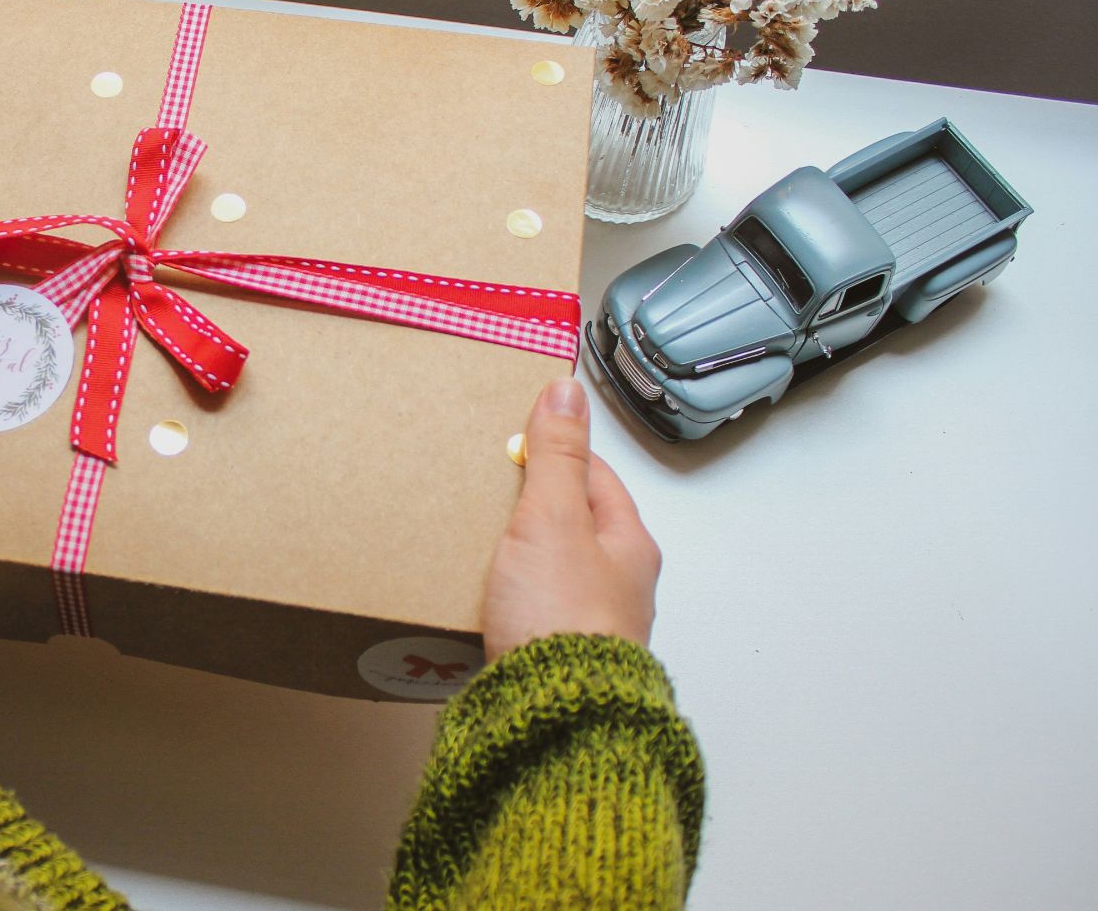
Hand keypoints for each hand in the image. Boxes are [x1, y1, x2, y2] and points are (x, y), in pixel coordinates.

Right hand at [482, 377, 660, 661]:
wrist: (557, 717)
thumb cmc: (563, 619)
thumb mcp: (553, 519)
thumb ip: (556, 457)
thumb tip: (568, 391)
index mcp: (630, 546)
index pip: (597, 479)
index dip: (558, 455)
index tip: (520, 442)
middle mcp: (620, 588)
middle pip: (576, 529)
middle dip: (535, 509)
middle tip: (490, 493)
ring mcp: (591, 627)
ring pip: (555, 575)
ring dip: (521, 560)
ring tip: (478, 548)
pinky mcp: (561, 662)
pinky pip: (534, 615)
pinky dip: (510, 601)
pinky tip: (482, 604)